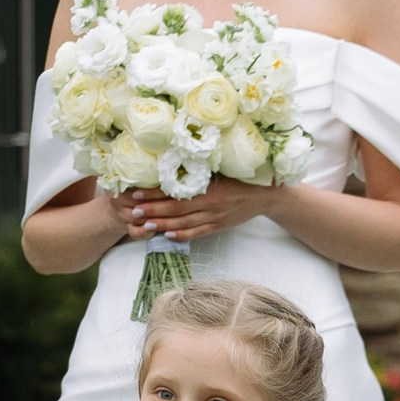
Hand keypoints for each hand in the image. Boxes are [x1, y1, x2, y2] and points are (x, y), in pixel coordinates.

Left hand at [116, 175, 279, 246]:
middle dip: (152, 211)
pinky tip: (168, 236)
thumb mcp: (220, 170)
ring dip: (162, 226)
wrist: (265, 195)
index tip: (137, 194)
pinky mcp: (218, 227)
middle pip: (175, 210)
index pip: (175, 192)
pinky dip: (182, 236)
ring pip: (183, 225)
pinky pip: (197, 233)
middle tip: (133, 212)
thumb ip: (199, 171)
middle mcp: (209, 205)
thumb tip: (174, 164)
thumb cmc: (241, 178)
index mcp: (208, 188)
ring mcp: (214, 218)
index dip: (154, 194)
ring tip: (144, 225)